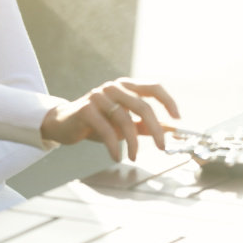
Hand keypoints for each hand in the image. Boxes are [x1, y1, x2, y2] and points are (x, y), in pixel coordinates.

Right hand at [41, 77, 179, 161]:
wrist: (64, 123)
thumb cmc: (96, 122)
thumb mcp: (122, 123)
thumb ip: (143, 125)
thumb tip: (168, 130)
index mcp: (125, 86)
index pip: (152, 86)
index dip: (168, 100)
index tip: (178, 118)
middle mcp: (113, 87)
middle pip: (142, 104)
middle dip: (156, 129)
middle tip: (162, 147)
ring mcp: (98, 96)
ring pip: (124, 118)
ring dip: (133, 142)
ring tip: (134, 156)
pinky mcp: (86, 108)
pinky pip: (106, 129)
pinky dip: (115, 146)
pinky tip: (117, 156)